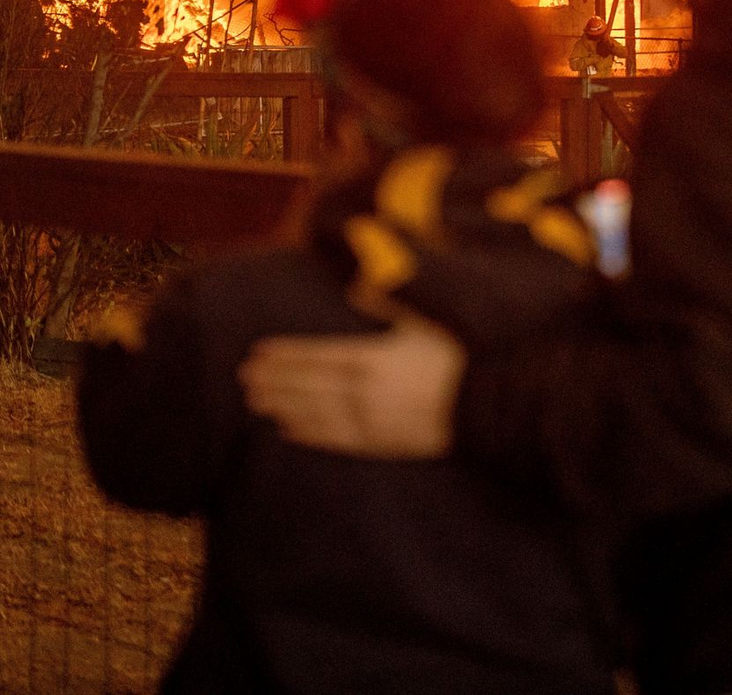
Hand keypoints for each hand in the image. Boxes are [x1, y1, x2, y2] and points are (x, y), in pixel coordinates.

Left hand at [239, 317, 467, 457]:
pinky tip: (289, 431)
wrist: (487, 404)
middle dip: (275, 380)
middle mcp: (363, 392)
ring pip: (315, 413)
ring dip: (284, 406)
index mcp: (371, 357)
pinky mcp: (382, 444)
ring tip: (257, 402)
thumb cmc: (459, 355)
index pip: (315, 356)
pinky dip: (310, 434)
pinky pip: (337, 439)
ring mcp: (371, 421)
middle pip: (308, 385)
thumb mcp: (425, 319)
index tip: (258, 353)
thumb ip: (389, 303)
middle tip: (245, 378)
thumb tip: (357, 287)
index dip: (285, 355)